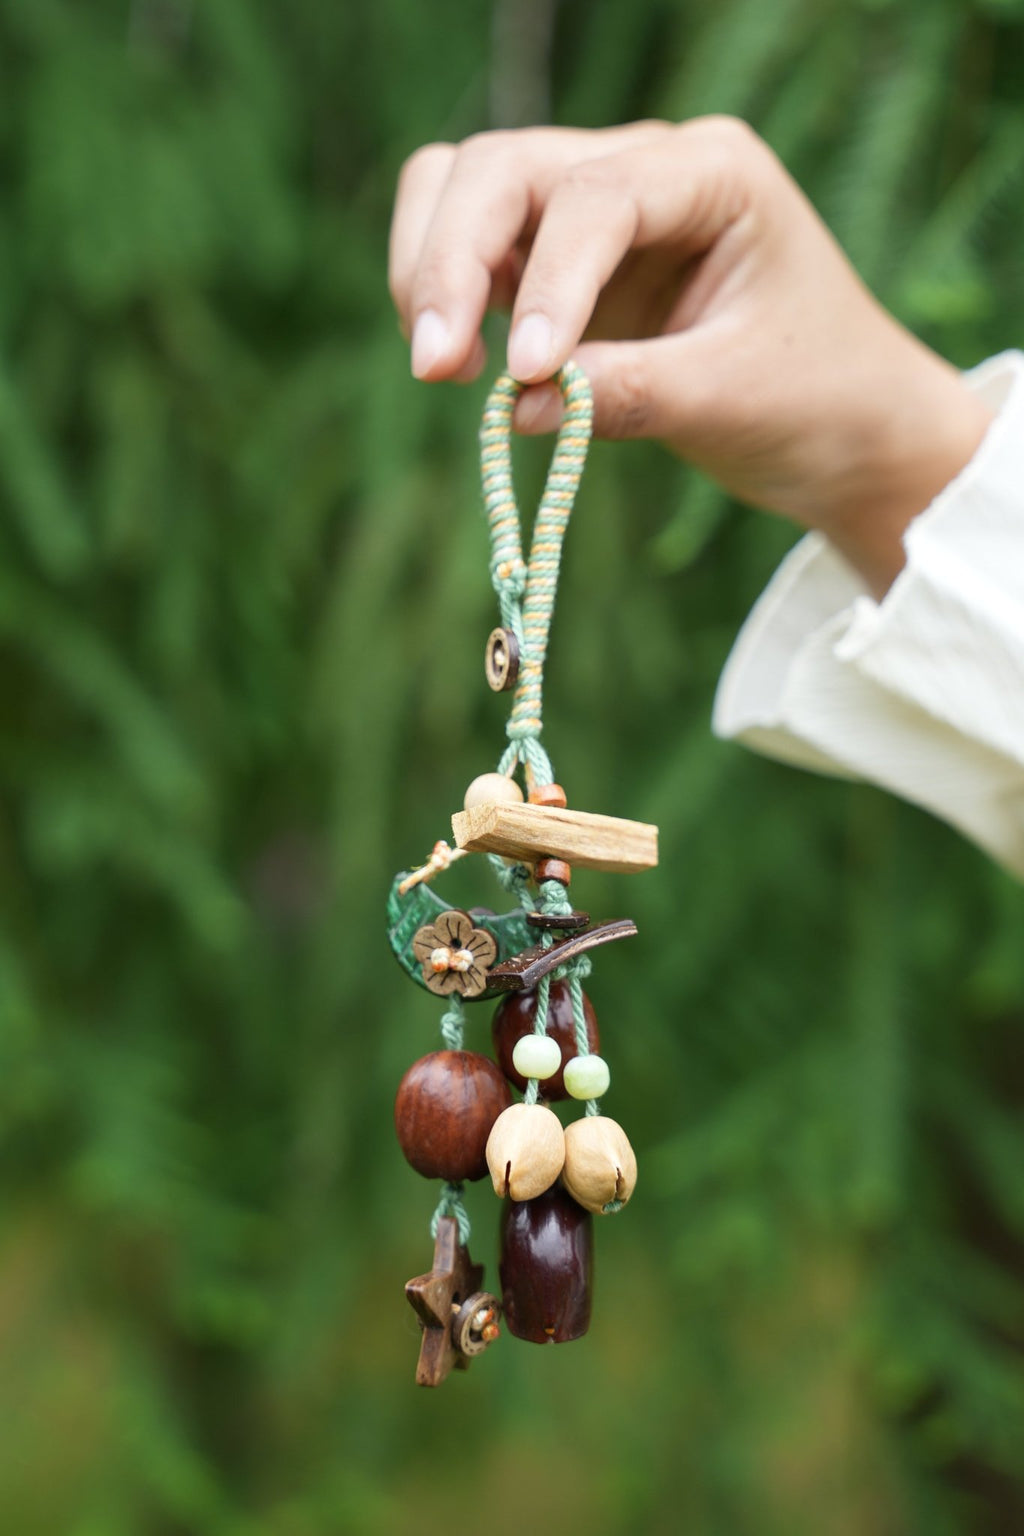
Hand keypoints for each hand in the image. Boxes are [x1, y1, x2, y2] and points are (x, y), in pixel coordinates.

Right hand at [389, 118, 991, 595]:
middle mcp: (645, 167)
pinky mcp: (561, 263)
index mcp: (712, 171)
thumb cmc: (816, 398)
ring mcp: (595, 209)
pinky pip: (474, 252)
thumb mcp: (732, 398)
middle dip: (451, 261)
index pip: (596, 198)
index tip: (524, 372)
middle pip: (501, 169)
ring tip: (442, 367)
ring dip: (431, 270)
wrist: (848, 428)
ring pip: (466, 190)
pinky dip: (446, 296)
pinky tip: (462, 363)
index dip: (547, 281)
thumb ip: (629, 393)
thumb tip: (517, 408)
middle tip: (435, 367)